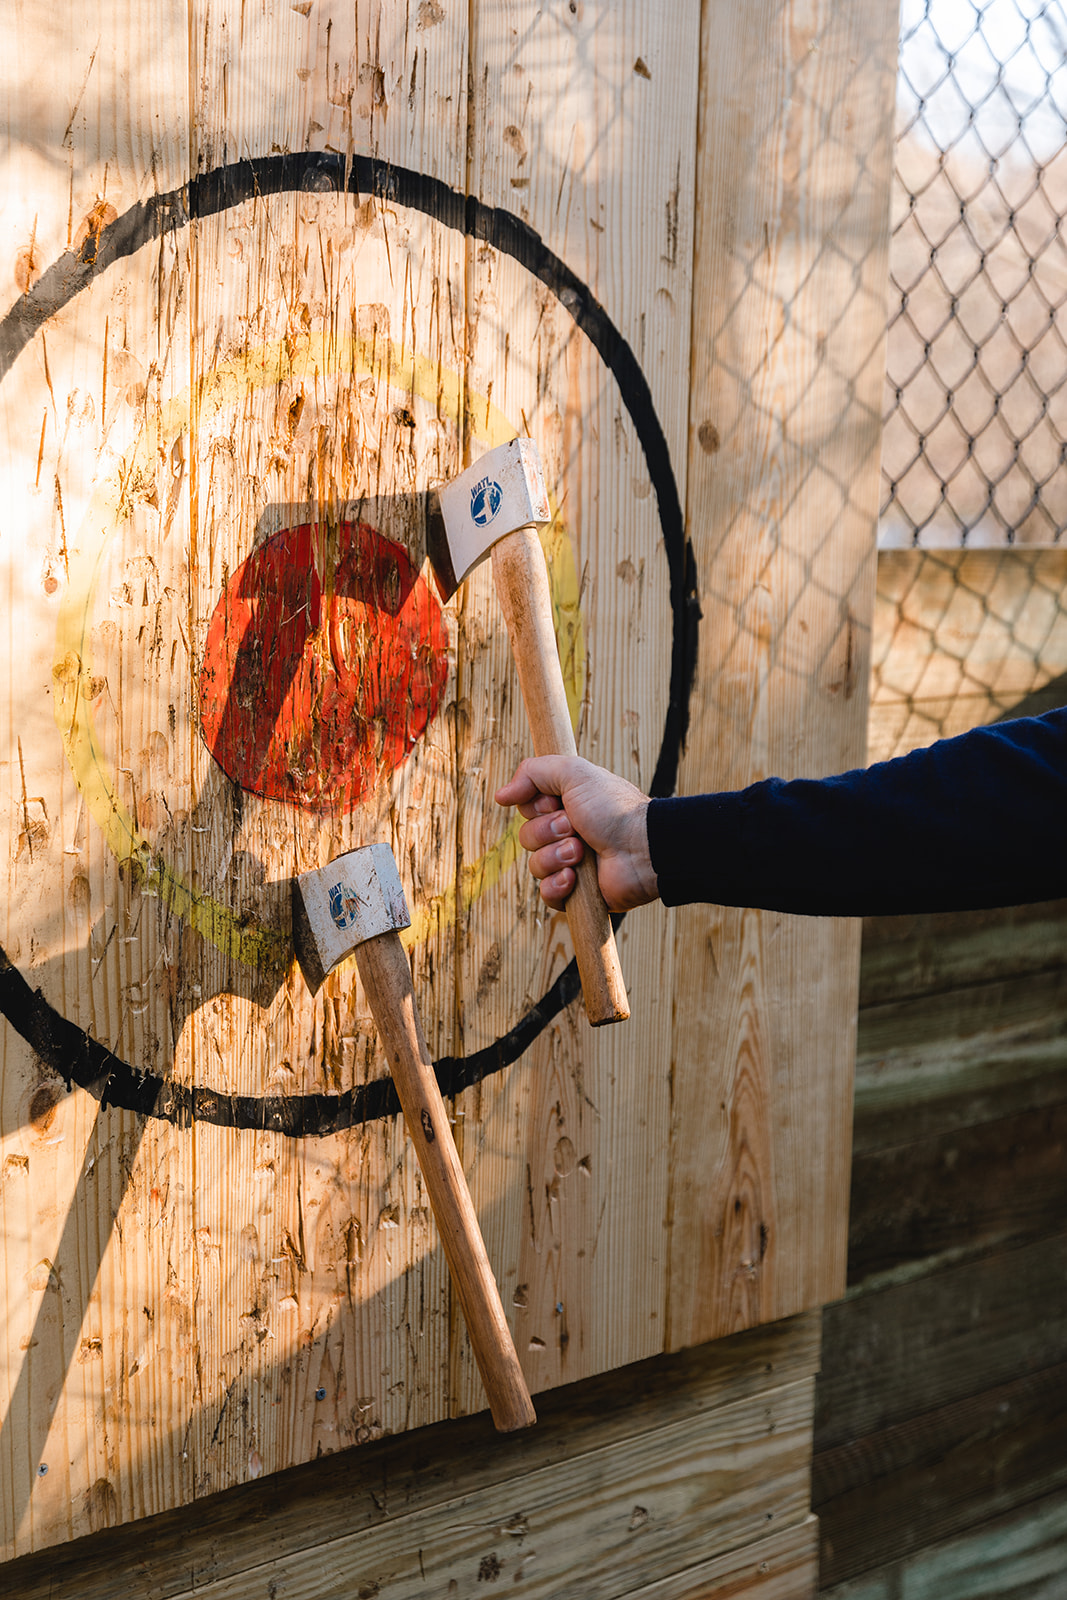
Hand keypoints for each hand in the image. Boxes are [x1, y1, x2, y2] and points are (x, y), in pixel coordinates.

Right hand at [494, 755, 658, 912]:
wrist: (642, 848)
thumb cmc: (614, 809)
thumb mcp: (574, 772)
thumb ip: (534, 771)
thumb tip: (501, 795)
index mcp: (566, 805)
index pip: (527, 808)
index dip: (536, 806)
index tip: (557, 801)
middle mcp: (567, 833)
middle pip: (526, 837)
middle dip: (547, 832)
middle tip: (575, 828)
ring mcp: (572, 864)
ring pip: (534, 866)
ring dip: (555, 857)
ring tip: (581, 852)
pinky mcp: (577, 893)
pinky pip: (547, 894)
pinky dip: (557, 886)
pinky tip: (574, 878)